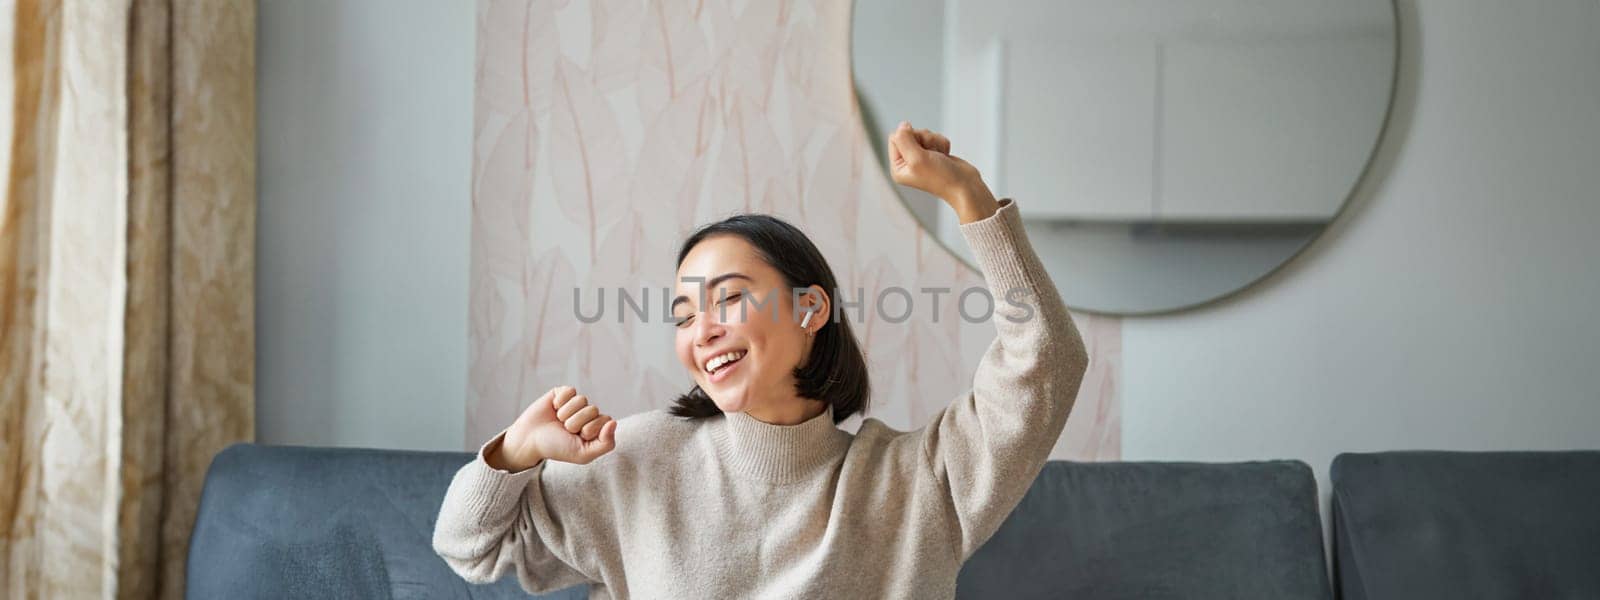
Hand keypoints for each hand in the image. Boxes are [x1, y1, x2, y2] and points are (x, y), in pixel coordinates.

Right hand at [488, 386, 617, 470]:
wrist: (529, 440)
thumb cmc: (556, 448)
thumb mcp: (583, 454)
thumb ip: (606, 444)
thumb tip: (614, 422)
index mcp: (596, 428)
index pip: (606, 420)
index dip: (589, 430)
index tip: (577, 438)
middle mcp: (588, 414)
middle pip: (593, 410)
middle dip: (576, 423)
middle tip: (565, 431)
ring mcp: (575, 403)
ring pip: (581, 400)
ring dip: (566, 414)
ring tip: (558, 421)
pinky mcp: (562, 393)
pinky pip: (570, 391)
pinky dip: (559, 402)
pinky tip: (553, 409)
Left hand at [887, 121, 997, 221]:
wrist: (964, 185)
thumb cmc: (941, 177)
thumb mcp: (917, 158)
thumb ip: (904, 140)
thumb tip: (902, 125)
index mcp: (898, 167)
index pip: (894, 138)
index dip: (909, 138)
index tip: (919, 151)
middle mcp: (907, 162)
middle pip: (910, 134)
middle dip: (924, 140)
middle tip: (931, 154)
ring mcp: (921, 157)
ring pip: (924, 134)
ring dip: (934, 142)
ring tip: (939, 156)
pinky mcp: (934, 153)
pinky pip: (935, 137)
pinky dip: (942, 144)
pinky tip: (945, 156)